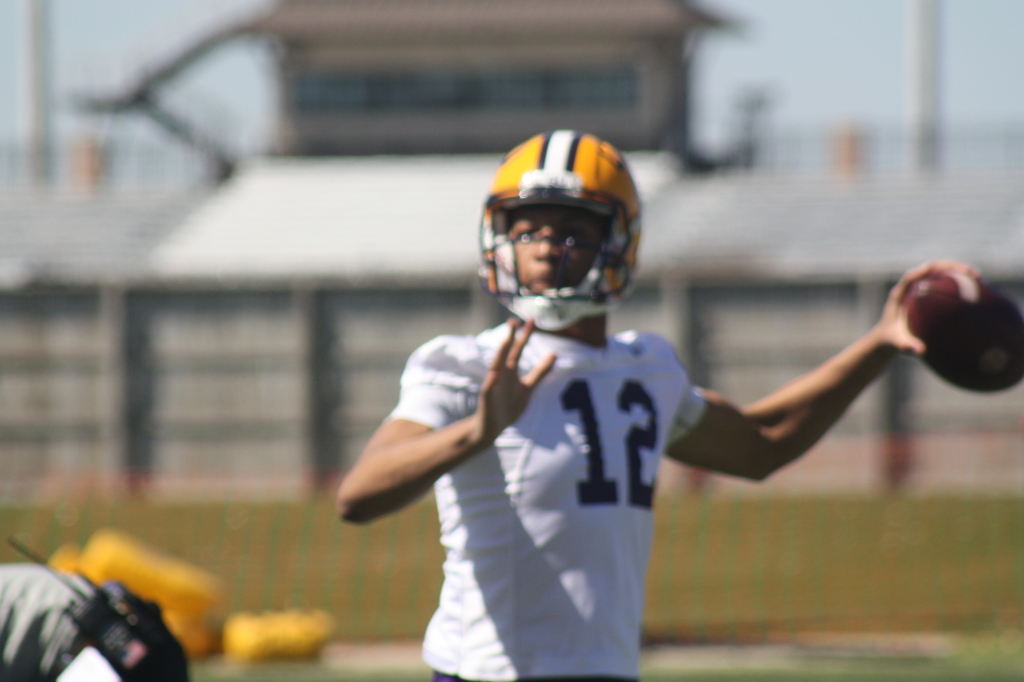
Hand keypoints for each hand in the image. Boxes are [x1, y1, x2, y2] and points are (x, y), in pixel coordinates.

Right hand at [472, 319, 556, 445]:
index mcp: (510, 371)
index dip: (525, 335)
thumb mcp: (528, 388)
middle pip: (506, 353)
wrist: (491, 428)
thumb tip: (554, 354)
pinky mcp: (487, 399)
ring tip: (506, 340)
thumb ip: (540, 372)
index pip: (518, 349)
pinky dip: (491, 381)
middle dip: (510, 338)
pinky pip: (488, 389)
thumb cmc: (508, 407)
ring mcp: (493, 386)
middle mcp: (501, 375)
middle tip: (513, 321)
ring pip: (496, 366)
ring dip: (500, 353)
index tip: (532, 320)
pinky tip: (495, 373)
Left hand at [875, 260, 978, 354]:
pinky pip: (944, 283)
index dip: (931, 269)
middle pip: (932, 268)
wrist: (887, 335)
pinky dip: (958, 283)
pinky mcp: (927, 291)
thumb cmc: (892, 338)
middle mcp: (910, 285)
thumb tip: (922, 350)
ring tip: (979, 278)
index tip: (949, 271)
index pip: (914, 274)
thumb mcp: (898, 341)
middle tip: (974, 274)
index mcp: (900, 292)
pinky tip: (975, 291)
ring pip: (941, 272)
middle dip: (953, 266)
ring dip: (959, 272)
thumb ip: (907, 344)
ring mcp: (919, 286)